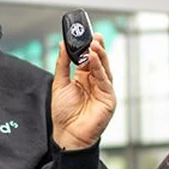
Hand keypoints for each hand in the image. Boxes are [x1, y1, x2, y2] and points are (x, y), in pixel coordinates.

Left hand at [51, 34, 115, 150]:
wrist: (68, 135)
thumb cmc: (64, 114)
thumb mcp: (59, 84)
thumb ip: (62, 64)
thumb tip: (62, 45)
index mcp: (84, 78)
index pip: (88, 58)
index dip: (88, 46)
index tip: (86, 34)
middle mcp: (95, 82)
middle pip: (99, 61)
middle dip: (97, 48)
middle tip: (94, 36)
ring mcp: (103, 90)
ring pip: (104, 68)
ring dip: (100, 56)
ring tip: (94, 44)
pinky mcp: (108, 98)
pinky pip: (105, 80)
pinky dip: (100, 69)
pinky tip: (94, 59)